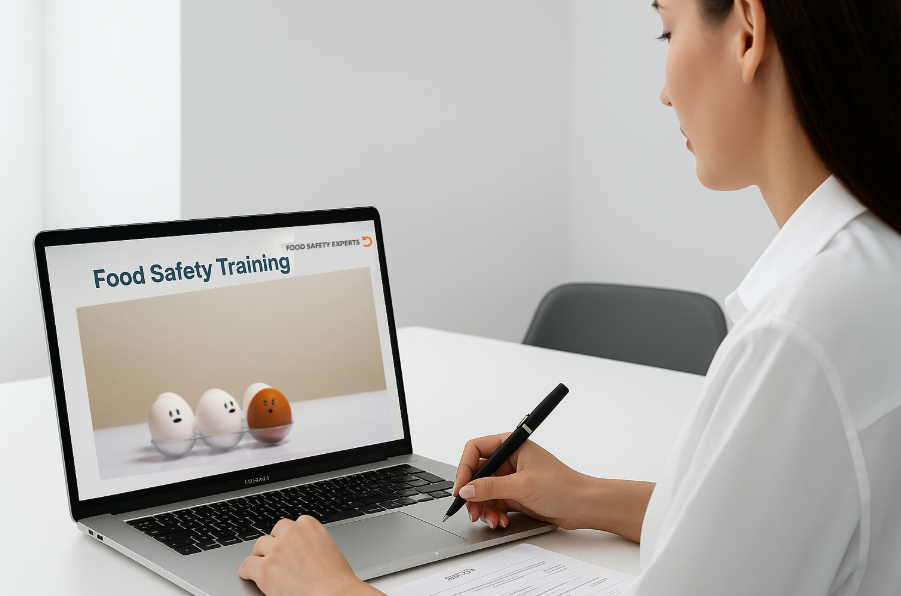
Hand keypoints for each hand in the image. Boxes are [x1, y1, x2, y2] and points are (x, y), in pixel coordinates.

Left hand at [238, 516, 381, 595]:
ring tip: (265, 565)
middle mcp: (291, 533)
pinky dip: (247, 570)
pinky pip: (247, 565)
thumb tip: (301, 548)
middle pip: (273, 533)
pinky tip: (250, 574)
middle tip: (278, 557)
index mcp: (309, 526)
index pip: (290, 525)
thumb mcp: (328, 548)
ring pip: (259, 546)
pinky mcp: (264, 569)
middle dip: (274, 544)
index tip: (288, 545)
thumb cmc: (336, 578)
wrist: (334, 595)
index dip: (288, 538)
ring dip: (262, 556)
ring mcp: (276, 550)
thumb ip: (311, 542)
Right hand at [453, 434, 591, 529]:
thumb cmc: (564, 487)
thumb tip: (467, 489)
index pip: (475, 450)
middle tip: (472, 511)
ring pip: (483, 491)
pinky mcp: (514, 494)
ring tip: (491, 520)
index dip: (464, 468)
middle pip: (476, 474)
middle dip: (473, 494)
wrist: (584, 506)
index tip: (461, 488)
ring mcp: (511, 478)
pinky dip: (493, 513)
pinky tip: (501, 520)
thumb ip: (492, 487)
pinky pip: (493, 503)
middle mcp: (509, 459)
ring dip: (483, 507)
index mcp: (511, 445)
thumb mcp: (523, 485)